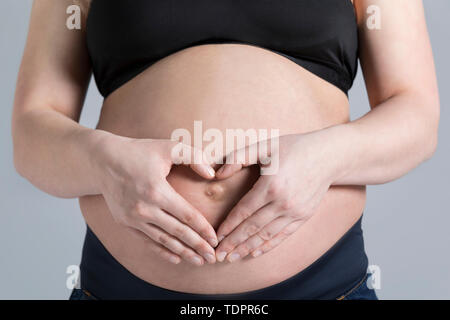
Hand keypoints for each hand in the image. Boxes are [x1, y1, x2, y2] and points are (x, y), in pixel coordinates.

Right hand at [94, 133, 217, 265]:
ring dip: (183, 252)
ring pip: (163, 240)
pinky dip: (162, 251)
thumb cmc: (139, 151)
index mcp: (157, 190)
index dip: (204, 229)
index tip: (216, 239)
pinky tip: (176, 258)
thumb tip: (212, 174)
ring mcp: (132, 218)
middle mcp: (144, 208)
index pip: (187, 216)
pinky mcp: (124, 222)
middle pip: (178, 232)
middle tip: (213, 257)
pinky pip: (147, 241)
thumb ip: (194, 157)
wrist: (103, 159)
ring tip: (199, 261)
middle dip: (198, 246)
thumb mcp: (169, 147)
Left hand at [214, 133, 337, 261]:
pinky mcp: (303, 216)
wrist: (328, 156)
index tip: (216, 236)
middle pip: (252, 227)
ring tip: (232, 258)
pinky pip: (283, 235)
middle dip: (234, 242)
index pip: (244, 211)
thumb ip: (239, 158)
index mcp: (270, 186)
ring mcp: (295, 212)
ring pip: (266, 235)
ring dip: (247, 248)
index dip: (228, 225)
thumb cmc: (293, 147)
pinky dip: (268, 246)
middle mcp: (283, 203)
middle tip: (219, 255)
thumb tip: (217, 173)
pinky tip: (255, 253)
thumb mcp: (264, 146)